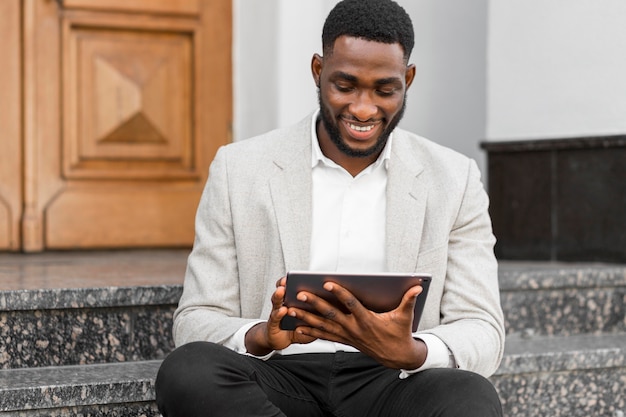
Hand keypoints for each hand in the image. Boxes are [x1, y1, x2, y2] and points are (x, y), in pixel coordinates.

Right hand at [244, 277, 316, 355]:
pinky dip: (279, 313)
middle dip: (286, 283)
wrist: (281, 340)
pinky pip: (275, 317)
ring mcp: (277, 311)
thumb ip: (322, 312)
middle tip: (290, 278)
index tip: (308, 274)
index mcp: (295, 299)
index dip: (299, 278)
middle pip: (285, 290)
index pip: (296, 285)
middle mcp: (284, 302)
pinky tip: (283, 310)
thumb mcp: (312, 320)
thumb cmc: (298, 328)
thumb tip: (338, 303)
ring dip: (279, 295)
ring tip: (282, 290)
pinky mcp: (272, 323)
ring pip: (277, 301)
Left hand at [288, 283, 426, 368]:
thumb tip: (418, 286)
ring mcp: (347, 335)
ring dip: (306, 318)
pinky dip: (311, 332)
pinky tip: (298, 328)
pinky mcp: (345, 340)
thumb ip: (409, 300)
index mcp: (367, 320)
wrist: (396, 356)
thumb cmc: (400, 333)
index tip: (327, 282)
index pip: (350, 303)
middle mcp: (354, 328)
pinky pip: (325, 336)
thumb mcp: (404, 317)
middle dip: (314, 304)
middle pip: (331, 314)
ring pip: (323, 326)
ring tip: (290, 310)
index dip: (339, 292)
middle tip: (300, 294)